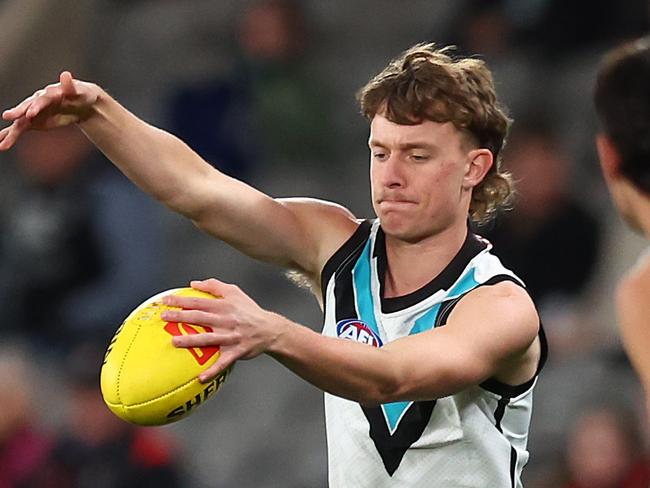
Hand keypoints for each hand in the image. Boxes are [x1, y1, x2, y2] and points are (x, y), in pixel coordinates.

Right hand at [0, 71, 98, 150]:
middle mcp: (36, 102)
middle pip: (26, 108)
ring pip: (20, 122)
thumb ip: (70, 86)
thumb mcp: (79, 91)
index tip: (30, 114)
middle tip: (7, 116)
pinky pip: (20, 129)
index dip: (36, 107)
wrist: (80, 103)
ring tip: (1, 141)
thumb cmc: (81, 94)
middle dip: (18, 112)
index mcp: (48, 94)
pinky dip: (10, 137)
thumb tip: (66, 75)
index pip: (41, 100)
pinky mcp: (33, 122)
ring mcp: (33, 112)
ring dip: (11, 132)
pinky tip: (1, 144)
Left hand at [161, 278, 283, 382]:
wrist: (270, 329)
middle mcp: (226, 320)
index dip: (181, 300)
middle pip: (200, 317)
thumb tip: (193, 284)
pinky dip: (213, 371)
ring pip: (209, 339)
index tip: (165, 300)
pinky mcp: (236, 351)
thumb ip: (214, 285)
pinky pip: (223, 363)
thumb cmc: (249, 310)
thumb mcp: (235, 292)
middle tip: (164, 317)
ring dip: (191, 340)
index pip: (199, 301)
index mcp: (224, 305)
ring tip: (174, 342)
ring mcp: (231, 337)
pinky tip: (200, 378)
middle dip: (181, 317)